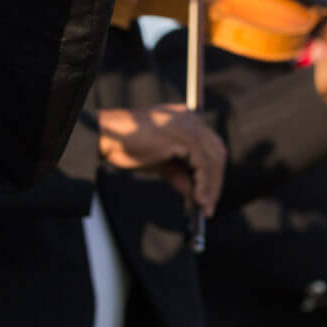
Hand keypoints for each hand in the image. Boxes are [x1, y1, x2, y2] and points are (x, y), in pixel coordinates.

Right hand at [96, 105, 225, 215]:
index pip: (210, 146)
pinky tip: (198, 200)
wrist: (110, 137)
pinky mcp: (185, 137)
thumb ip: (180, 174)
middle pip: (217, 152)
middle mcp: (191, 118)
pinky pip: (203, 165)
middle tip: (209, 206)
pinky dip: (204, 184)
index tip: (209, 193)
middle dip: (215, 180)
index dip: (212, 171)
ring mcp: (189, 126)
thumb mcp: (160, 163)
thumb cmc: (129, 147)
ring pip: (213, 159)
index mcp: (186, 119)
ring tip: (204, 208)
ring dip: (211, 186)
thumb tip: (196, 195)